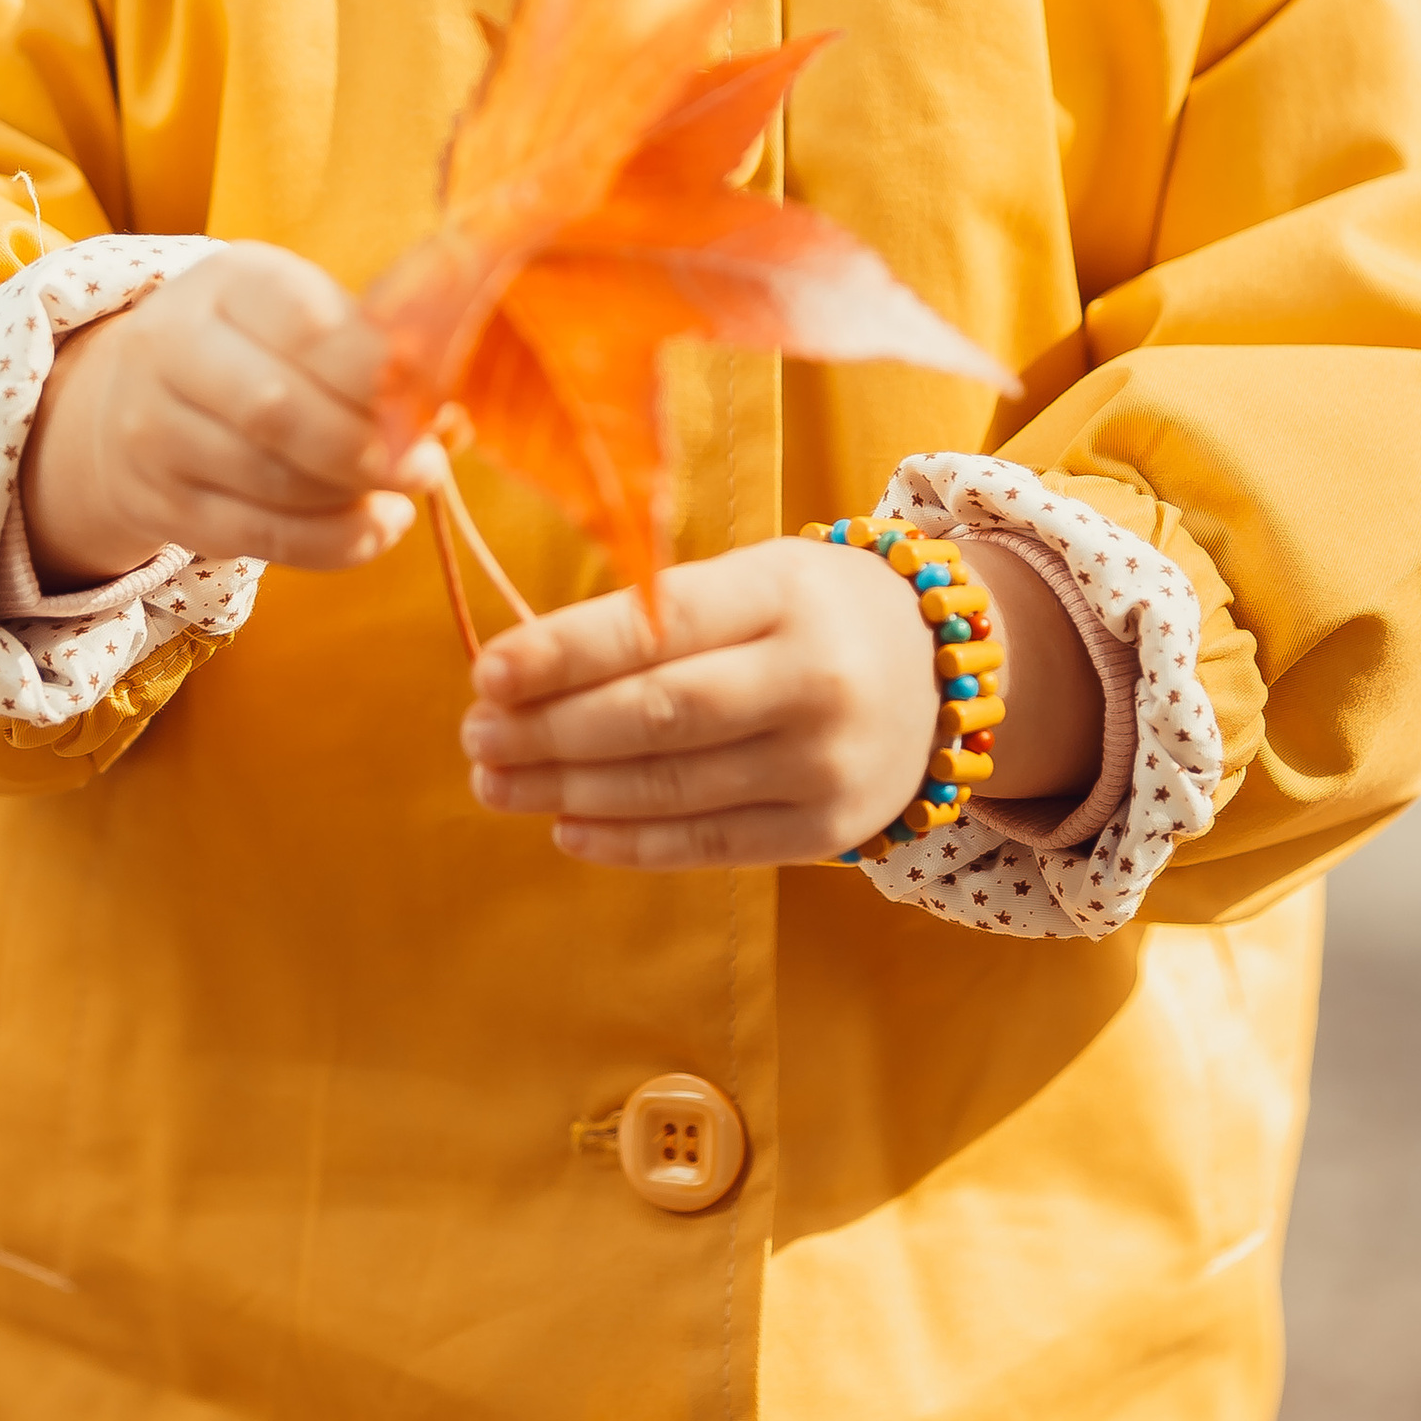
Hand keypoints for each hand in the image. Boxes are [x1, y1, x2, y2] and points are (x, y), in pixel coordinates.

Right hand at [20, 244, 442, 588]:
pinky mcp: (163, 504)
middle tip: (426, 465)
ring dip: (357, 497)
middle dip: (368, 448)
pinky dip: (336, 542)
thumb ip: (372, 353)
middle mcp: (173, 348)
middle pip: (278, 410)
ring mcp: (156, 432)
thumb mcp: (299, 314)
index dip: (377, 371)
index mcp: (227, 282)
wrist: (123, 397)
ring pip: (272, 480)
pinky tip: (378, 525)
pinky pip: (261, 537)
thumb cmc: (252, 346)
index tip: (432, 398)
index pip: (307, 326)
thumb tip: (456, 417)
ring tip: (405, 490)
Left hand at [457, 529, 1102, 867]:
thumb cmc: (811, 609)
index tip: (486, 671)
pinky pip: (710, 844)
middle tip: (475, 735)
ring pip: (674, 786)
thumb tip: (526, 666)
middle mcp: (814, 680)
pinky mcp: (829, 829)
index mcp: (786, 592)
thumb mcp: (754, 577)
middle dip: (550, 730)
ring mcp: (826, 763)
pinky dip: (629, 841)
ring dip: (568, 790)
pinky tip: (565, 826)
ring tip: (496, 780)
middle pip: (659, 714)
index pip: (657, 625)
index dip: (564, 652)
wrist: (946, 667)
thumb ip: (656, 615)